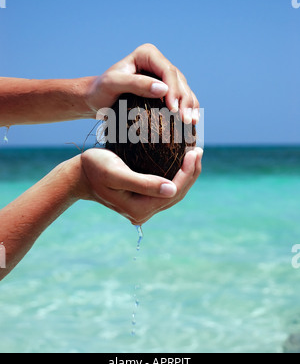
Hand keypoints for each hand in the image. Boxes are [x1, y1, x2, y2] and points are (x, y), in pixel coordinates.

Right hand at [79, 147, 202, 224]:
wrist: (79, 176)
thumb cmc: (95, 169)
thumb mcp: (116, 173)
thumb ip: (144, 183)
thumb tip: (172, 190)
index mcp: (139, 209)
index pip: (173, 190)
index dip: (187, 172)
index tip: (194, 151)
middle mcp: (143, 213)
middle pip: (177, 194)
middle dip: (191, 173)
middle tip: (198, 150)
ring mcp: (142, 208)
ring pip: (173, 193)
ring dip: (186, 175)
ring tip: (194, 155)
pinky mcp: (141, 201)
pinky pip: (165, 190)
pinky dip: (176, 176)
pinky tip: (181, 163)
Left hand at [86, 43, 199, 123]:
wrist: (96, 100)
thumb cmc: (100, 91)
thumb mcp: (113, 85)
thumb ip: (136, 84)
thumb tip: (163, 89)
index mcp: (147, 54)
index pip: (167, 71)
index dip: (174, 90)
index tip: (173, 109)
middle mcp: (158, 63)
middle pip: (179, 80)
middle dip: (185, 100)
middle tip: (186, 120)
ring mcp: (163, 76)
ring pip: (184, 89)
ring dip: (190, 106)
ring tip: (191, 122)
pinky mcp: (165, 90)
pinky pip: (181, 98)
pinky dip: (187, 109)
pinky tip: (191, 122)